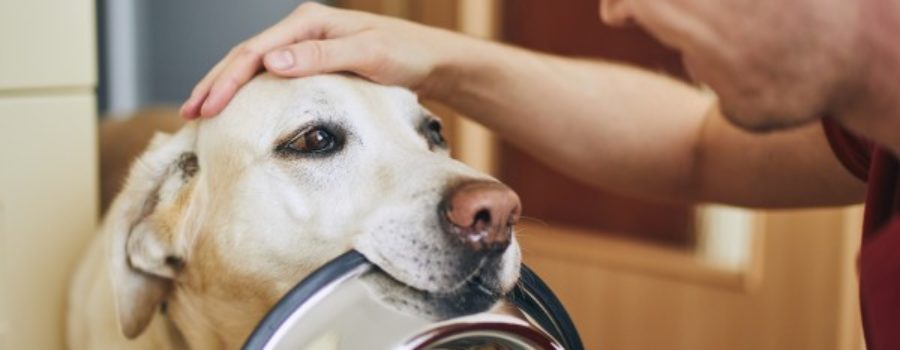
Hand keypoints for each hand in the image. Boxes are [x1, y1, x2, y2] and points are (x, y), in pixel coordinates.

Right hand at [180, 3, 464, 117]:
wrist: (431, 60)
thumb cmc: (405, 55)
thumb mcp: (367, 55)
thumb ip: (321, 56)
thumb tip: (270, 62)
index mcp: (308, 23)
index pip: (253, 52)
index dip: (225, 80)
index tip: (205, 107)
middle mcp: (302, 30)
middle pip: (245, 56)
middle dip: (214, 84)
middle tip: (188, 114)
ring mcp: (306, 46)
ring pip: (253, 66)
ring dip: (226, 88)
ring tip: (200, 112)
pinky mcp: (313, 63)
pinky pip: (270, 76)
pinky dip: (249, 91)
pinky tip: (236, 108)